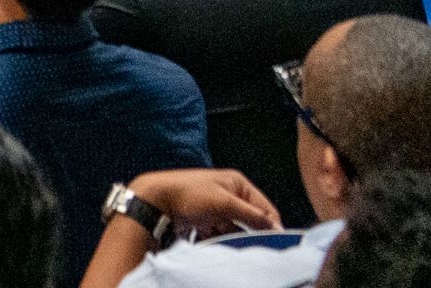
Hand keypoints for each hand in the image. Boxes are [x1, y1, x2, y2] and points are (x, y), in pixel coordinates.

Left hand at [129, 168, 279, 237]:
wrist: (155, 201)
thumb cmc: (188, 195)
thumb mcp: (225, 204)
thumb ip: (252, 215)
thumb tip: (275, 227)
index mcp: (236, 183)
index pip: (265, 207)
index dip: (271, 225)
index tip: (276, 243)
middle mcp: (228, 193)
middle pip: (250, 219)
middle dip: (250, 233)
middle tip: (251, 246)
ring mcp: (215, 206)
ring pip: (234, 228)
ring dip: (233, 238)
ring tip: (230, 243)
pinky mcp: (204, 218)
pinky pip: (219, 233)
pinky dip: (219, 239)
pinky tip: (215, 242)